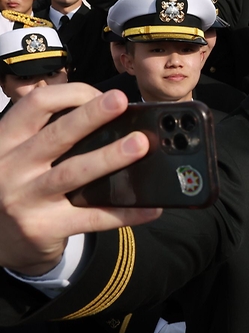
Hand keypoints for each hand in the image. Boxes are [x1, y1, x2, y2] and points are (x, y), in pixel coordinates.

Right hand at [0, 85, 157, 275]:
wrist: (1, 238)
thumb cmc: (21, 186)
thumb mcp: (21, 155)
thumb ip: (50, 135)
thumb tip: (111, 116)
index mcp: (7, 140)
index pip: (36, 104)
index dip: (71, 94)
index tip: (104, 94)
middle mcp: (11, 167)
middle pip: (56, 135)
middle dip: (91, 116)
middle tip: (121, 102)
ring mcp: (25, 199)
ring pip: (73, 173)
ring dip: (109, 157)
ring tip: (139, 145)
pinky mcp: (43, 227)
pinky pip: (92, 218)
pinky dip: (124, 212)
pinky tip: (149, 207)